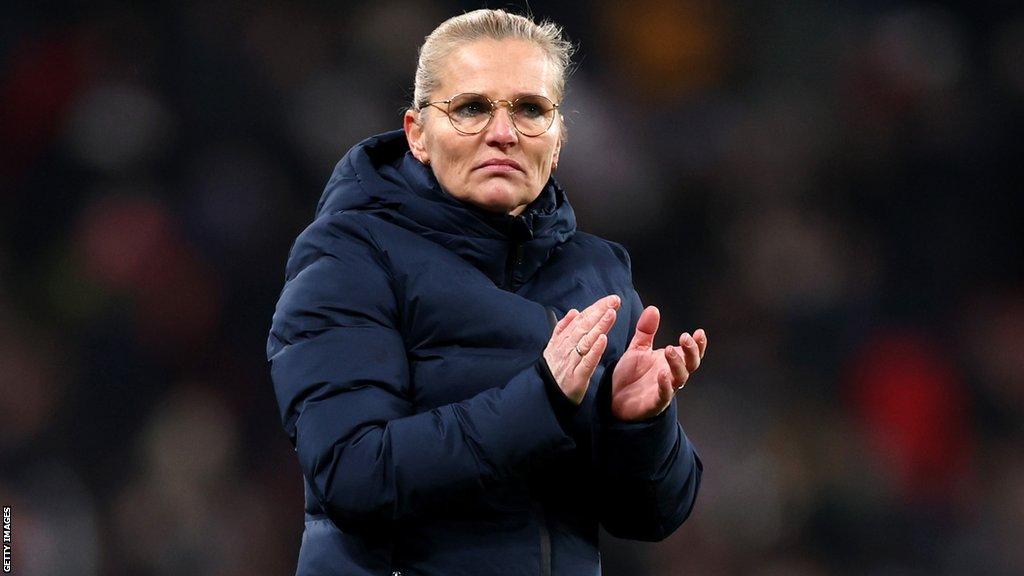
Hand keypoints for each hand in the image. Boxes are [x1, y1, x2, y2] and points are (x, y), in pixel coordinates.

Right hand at [543, 295, 620, 403]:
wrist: (544, 396)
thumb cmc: (553, 370)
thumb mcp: (553, 347)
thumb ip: (562, 329)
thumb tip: (574, 311)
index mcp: (563, 340)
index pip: (581, 320)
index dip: (596, 308)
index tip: (610, 299)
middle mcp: (567, 348)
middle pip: (584, 327)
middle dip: (600, 312)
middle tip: (614, 301)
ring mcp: (572, 362)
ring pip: (586, 341)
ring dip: (599, 326)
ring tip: (611, 313)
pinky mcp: (577, 377)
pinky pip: (587, 362)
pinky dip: (594, 350)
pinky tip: (603, 339)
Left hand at [611, 306, 706, 420]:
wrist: (612, 397)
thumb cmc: (630, 374)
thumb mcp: (637, 348)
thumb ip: (646, 331)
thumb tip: (653, 308)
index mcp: (670, 362)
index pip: (690, 352)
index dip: (698, 344)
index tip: (699, 332)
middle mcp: (672, 375)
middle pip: (691, 364)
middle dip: (691, 351)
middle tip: (685, 338)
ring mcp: (665, 389)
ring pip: (680, 378)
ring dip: (677, 363)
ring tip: (669, 350)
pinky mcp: (654, 402)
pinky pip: (664, 394)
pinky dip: (666, 385)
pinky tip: (663, 374)